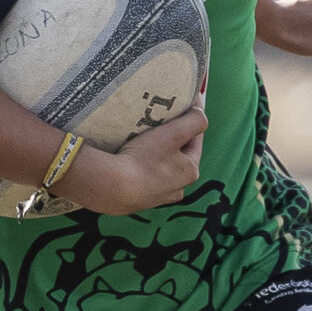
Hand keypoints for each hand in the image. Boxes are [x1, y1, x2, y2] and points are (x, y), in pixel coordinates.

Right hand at [61, 107, 207, 215]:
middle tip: (155, 125)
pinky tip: (127, 162)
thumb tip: (200, 110)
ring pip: (160, 170)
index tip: (177, 108)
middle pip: (177, 156)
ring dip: (153, 156)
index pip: (195, 139)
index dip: (187, 122)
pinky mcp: (136, 202)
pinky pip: (142, 180)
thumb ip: (194, 120)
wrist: (110, 187)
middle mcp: (177, 188)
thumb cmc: (144, 159)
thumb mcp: (173, 133)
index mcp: (191, 172)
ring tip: (139, 143)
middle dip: (169, 140)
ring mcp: (157, 198)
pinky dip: (138, 170)